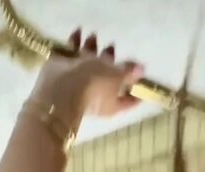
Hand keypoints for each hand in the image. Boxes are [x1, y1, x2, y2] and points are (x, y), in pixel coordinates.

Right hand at [30, 28, 144, 126]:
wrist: (61, 87)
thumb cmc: (95, 84)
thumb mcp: (117, 78)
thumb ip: (129, 73)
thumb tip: (141, 70)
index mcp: (113, 104)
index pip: (129, 99)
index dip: (137, 89)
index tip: (142, 76)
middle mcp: (97, 96)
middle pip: (108, 78)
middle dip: (110, 61)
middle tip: (111, 46)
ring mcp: (80, 85)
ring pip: (89, 64)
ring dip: (92, 48)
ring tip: (93, 36)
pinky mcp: (66, 73)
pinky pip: (72, 55)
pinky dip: (75, 43)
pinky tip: (78, 34)